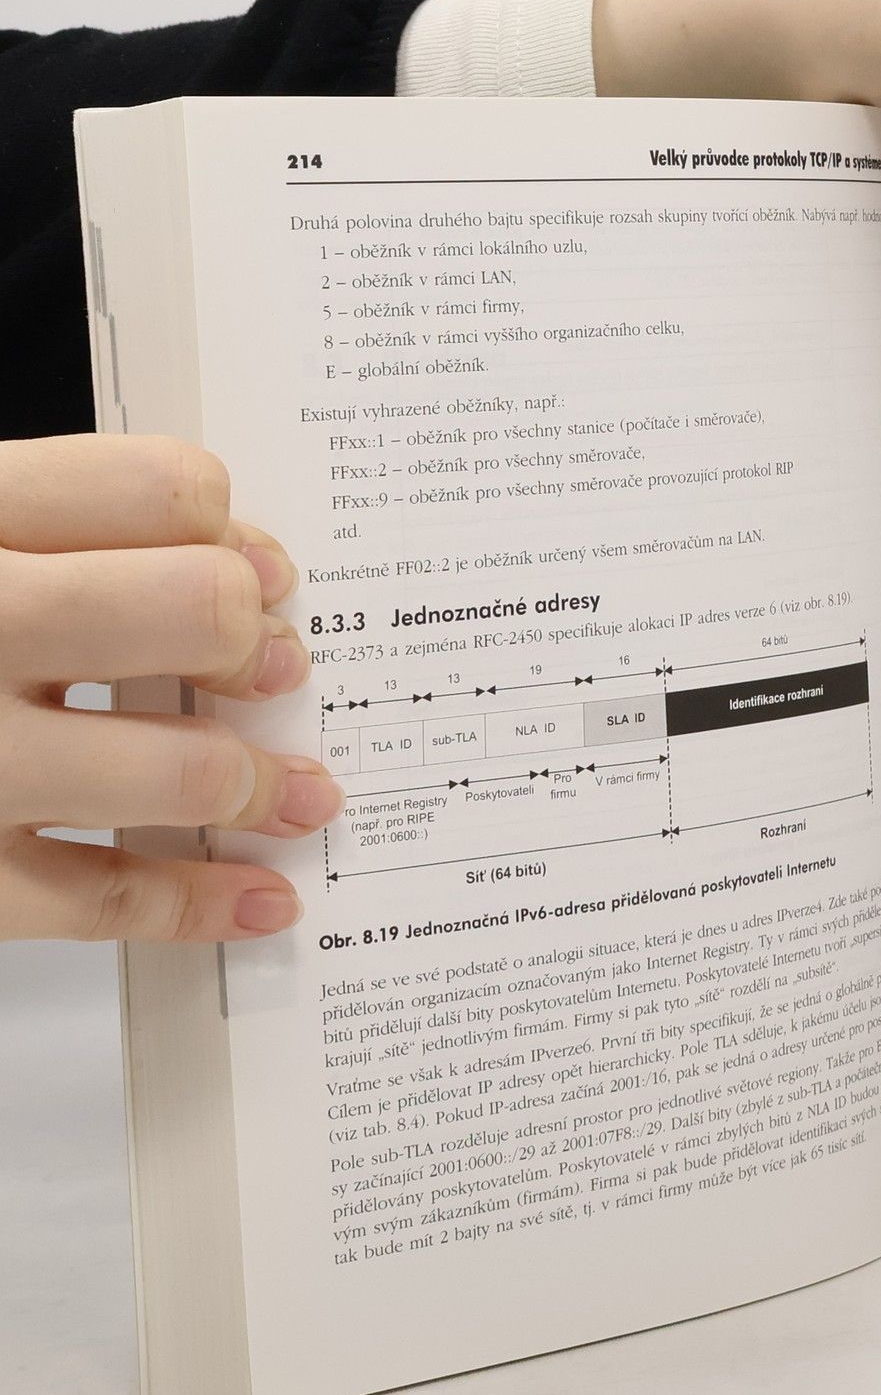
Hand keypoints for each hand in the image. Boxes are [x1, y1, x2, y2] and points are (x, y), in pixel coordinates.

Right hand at [0, 436, 339, 942]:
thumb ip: (63, 533)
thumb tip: (244, 570)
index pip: (152, 490)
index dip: (230, 531)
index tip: (258, 571)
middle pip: (187, 609)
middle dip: (253, 642)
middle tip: (275, 666)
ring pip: (171, 763)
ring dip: (263, 782)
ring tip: (304, 794)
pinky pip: (102, 898)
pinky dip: (199, 903)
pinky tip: (259, 899)